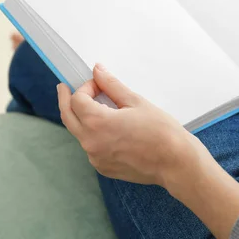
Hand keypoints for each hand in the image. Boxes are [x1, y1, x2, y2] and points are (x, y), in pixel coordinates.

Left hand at [57, 64, 209, 189]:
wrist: (175, 161)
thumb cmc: (160, 130)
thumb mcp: (135, 101)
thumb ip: (111, 86)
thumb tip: (98, 71)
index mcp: (97, 123)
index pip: (77, 100)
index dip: (86, 87)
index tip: (98, 83)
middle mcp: (91, 142)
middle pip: (68, 117)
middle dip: (65, 100)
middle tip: (63, 88)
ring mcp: (96, 158)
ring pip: (79, 133)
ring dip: (82, 118)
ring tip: (94, 107)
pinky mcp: (103, 168)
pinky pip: (90, 147)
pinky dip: (93, 134)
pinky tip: (107, 128)